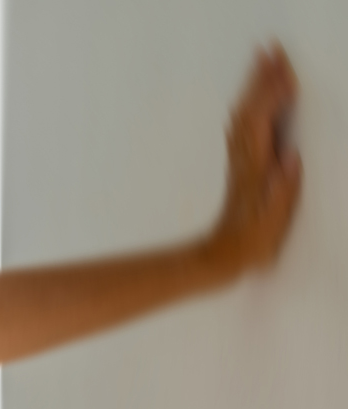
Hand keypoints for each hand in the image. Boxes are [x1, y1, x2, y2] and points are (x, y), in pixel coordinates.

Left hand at [204, 43, 302, 274]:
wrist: (222, 256)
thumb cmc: (252, 242)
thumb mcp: (274, 221)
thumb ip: (283, 189)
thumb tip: (291, 157)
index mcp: (255, 168)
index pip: (263, 121)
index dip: (273, 94)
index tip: (285, 71)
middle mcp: (243, 159)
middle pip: (250, 110)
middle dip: (260, 78)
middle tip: (269, 48)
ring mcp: (240, 161)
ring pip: (244, 115)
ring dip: (254, 87)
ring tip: (263, 61)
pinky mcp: (241, 166)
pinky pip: (243, 127)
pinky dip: (251, 105)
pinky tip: (254, 98)